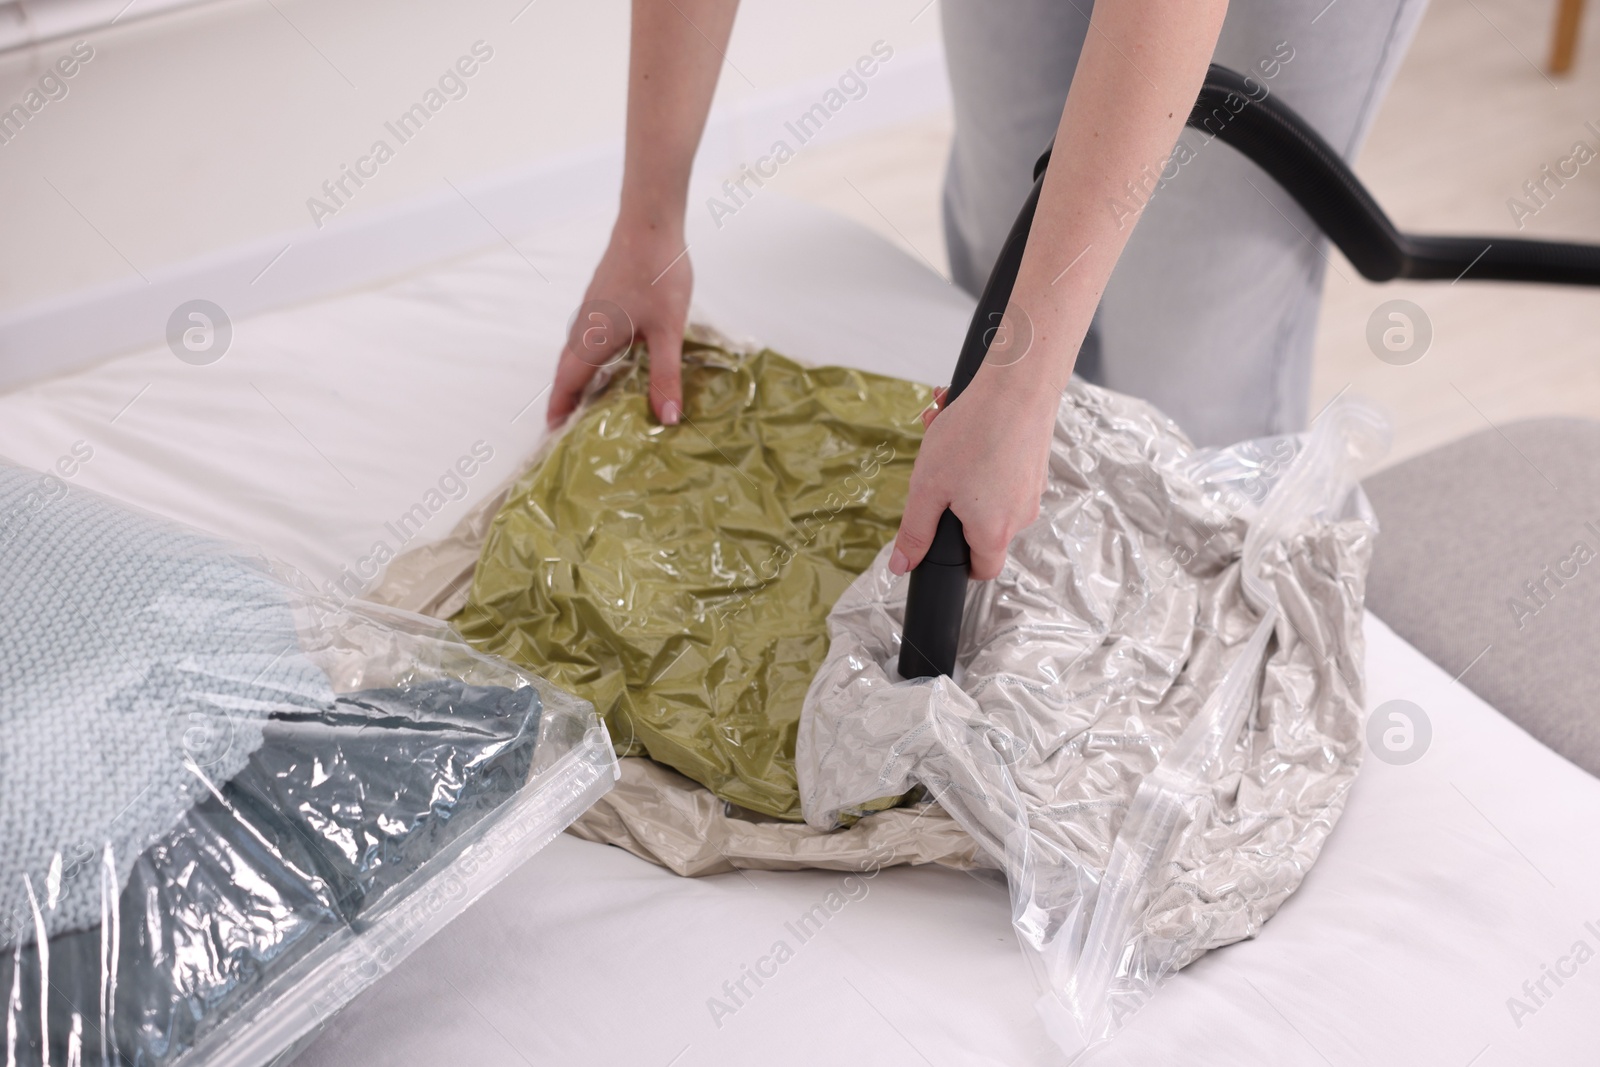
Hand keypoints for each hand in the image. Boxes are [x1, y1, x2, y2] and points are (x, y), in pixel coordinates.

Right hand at [547, 220, 693, 427]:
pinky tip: (613, 364)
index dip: (558, 410)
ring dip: (578, 379)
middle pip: (566, 371)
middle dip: (566, 400)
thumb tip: (667, 419)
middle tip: (571, 428)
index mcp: (592, 340)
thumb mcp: (668, 332)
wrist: (649, 224)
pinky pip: (586, 339)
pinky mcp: (601, 300)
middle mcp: (583, 327)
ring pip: (576, 353)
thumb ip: (666, 376)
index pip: (566, 384)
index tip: (552, 435)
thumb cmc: (658, 276)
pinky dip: (590, 360)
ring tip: (591, 404)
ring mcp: (590, 311)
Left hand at [889, 368, 1058, 580]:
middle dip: (952, 504)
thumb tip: (902, 565)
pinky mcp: (1036, 465)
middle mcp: (1021, 516)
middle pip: (983, 529)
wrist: (1018, 386)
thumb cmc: (974, 433)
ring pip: (990, 497)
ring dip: (963, 475)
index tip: (941, 543)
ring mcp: (1033, 490)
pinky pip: (1003, 474)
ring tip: (946, 440)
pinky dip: (982, 458)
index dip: (958, 564)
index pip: (982, 571)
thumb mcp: (928, 487)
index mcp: (994, 531)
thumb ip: (915, 531)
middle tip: (933, 472)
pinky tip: (967, 430)